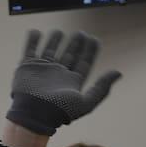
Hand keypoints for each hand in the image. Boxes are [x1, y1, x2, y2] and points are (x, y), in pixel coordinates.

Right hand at [5, 30, 120, 135]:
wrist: (33, 115)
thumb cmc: (59, 111)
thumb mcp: (86, 102)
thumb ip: (101, 87)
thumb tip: (118, 72)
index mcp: (71, 81)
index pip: (84, 62)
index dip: (90, 51)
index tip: (94, 39)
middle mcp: (58, 74)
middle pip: (68, 55)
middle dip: (75, 43)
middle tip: (80, 33)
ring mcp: (42, 70)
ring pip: (49, 50)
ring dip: (54, 40)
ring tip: (58, 31)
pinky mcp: (26, 67)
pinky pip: (29, 50)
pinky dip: (32, 40)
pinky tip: (35, 32)